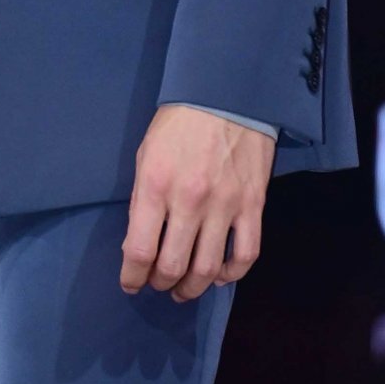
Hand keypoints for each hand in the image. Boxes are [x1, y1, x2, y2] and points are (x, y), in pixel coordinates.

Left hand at [120, 103, 274, 301]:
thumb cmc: (178, 124)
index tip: (130, 283)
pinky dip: (231, 274)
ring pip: (208, 269)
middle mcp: (189, 201)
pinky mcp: (253, 205)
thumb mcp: (145, 155)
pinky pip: (245, 255)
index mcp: (155, 186)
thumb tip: (140, 243)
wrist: (226, 94)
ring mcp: (225, 205)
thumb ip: (141, 200)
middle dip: (160, 283)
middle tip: (158, 283)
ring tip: (184, 289)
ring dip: (192, 288)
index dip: (132, 276)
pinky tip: (218, 275)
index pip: (140, 250)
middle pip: (173, 266)